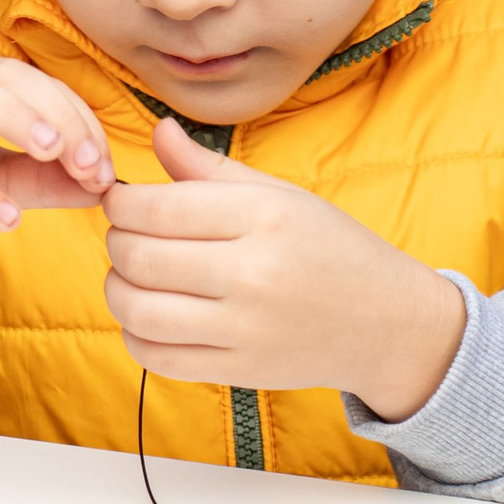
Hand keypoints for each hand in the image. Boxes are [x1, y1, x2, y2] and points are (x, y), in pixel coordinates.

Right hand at [0, 53, 110, 272]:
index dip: (79, 120)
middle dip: (57, 114)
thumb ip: (48, 180)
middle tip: (92, 161)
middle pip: (6, 77)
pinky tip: (8, 219)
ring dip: (15, 119)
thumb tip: (106, 186)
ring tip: (53, 155)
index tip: (105, 167)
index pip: (38, 84)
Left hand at [101, 116, 465, 414]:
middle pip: (138, 256)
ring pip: (138, 310)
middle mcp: (252, 273)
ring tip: (130, 275)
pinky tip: (148, 315)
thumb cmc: (329, 247)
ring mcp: (244, 329)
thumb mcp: (277, 194)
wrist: (387, 322)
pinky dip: (135, 335)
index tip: (123, 202)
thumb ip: (208, 166)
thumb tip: (156, 131)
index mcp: (262, 217)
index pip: (156, 207)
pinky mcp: (238, 372)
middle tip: (127, 236)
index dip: (121, 203)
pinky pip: (156, 357)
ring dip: (117, 289)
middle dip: (116, 241)